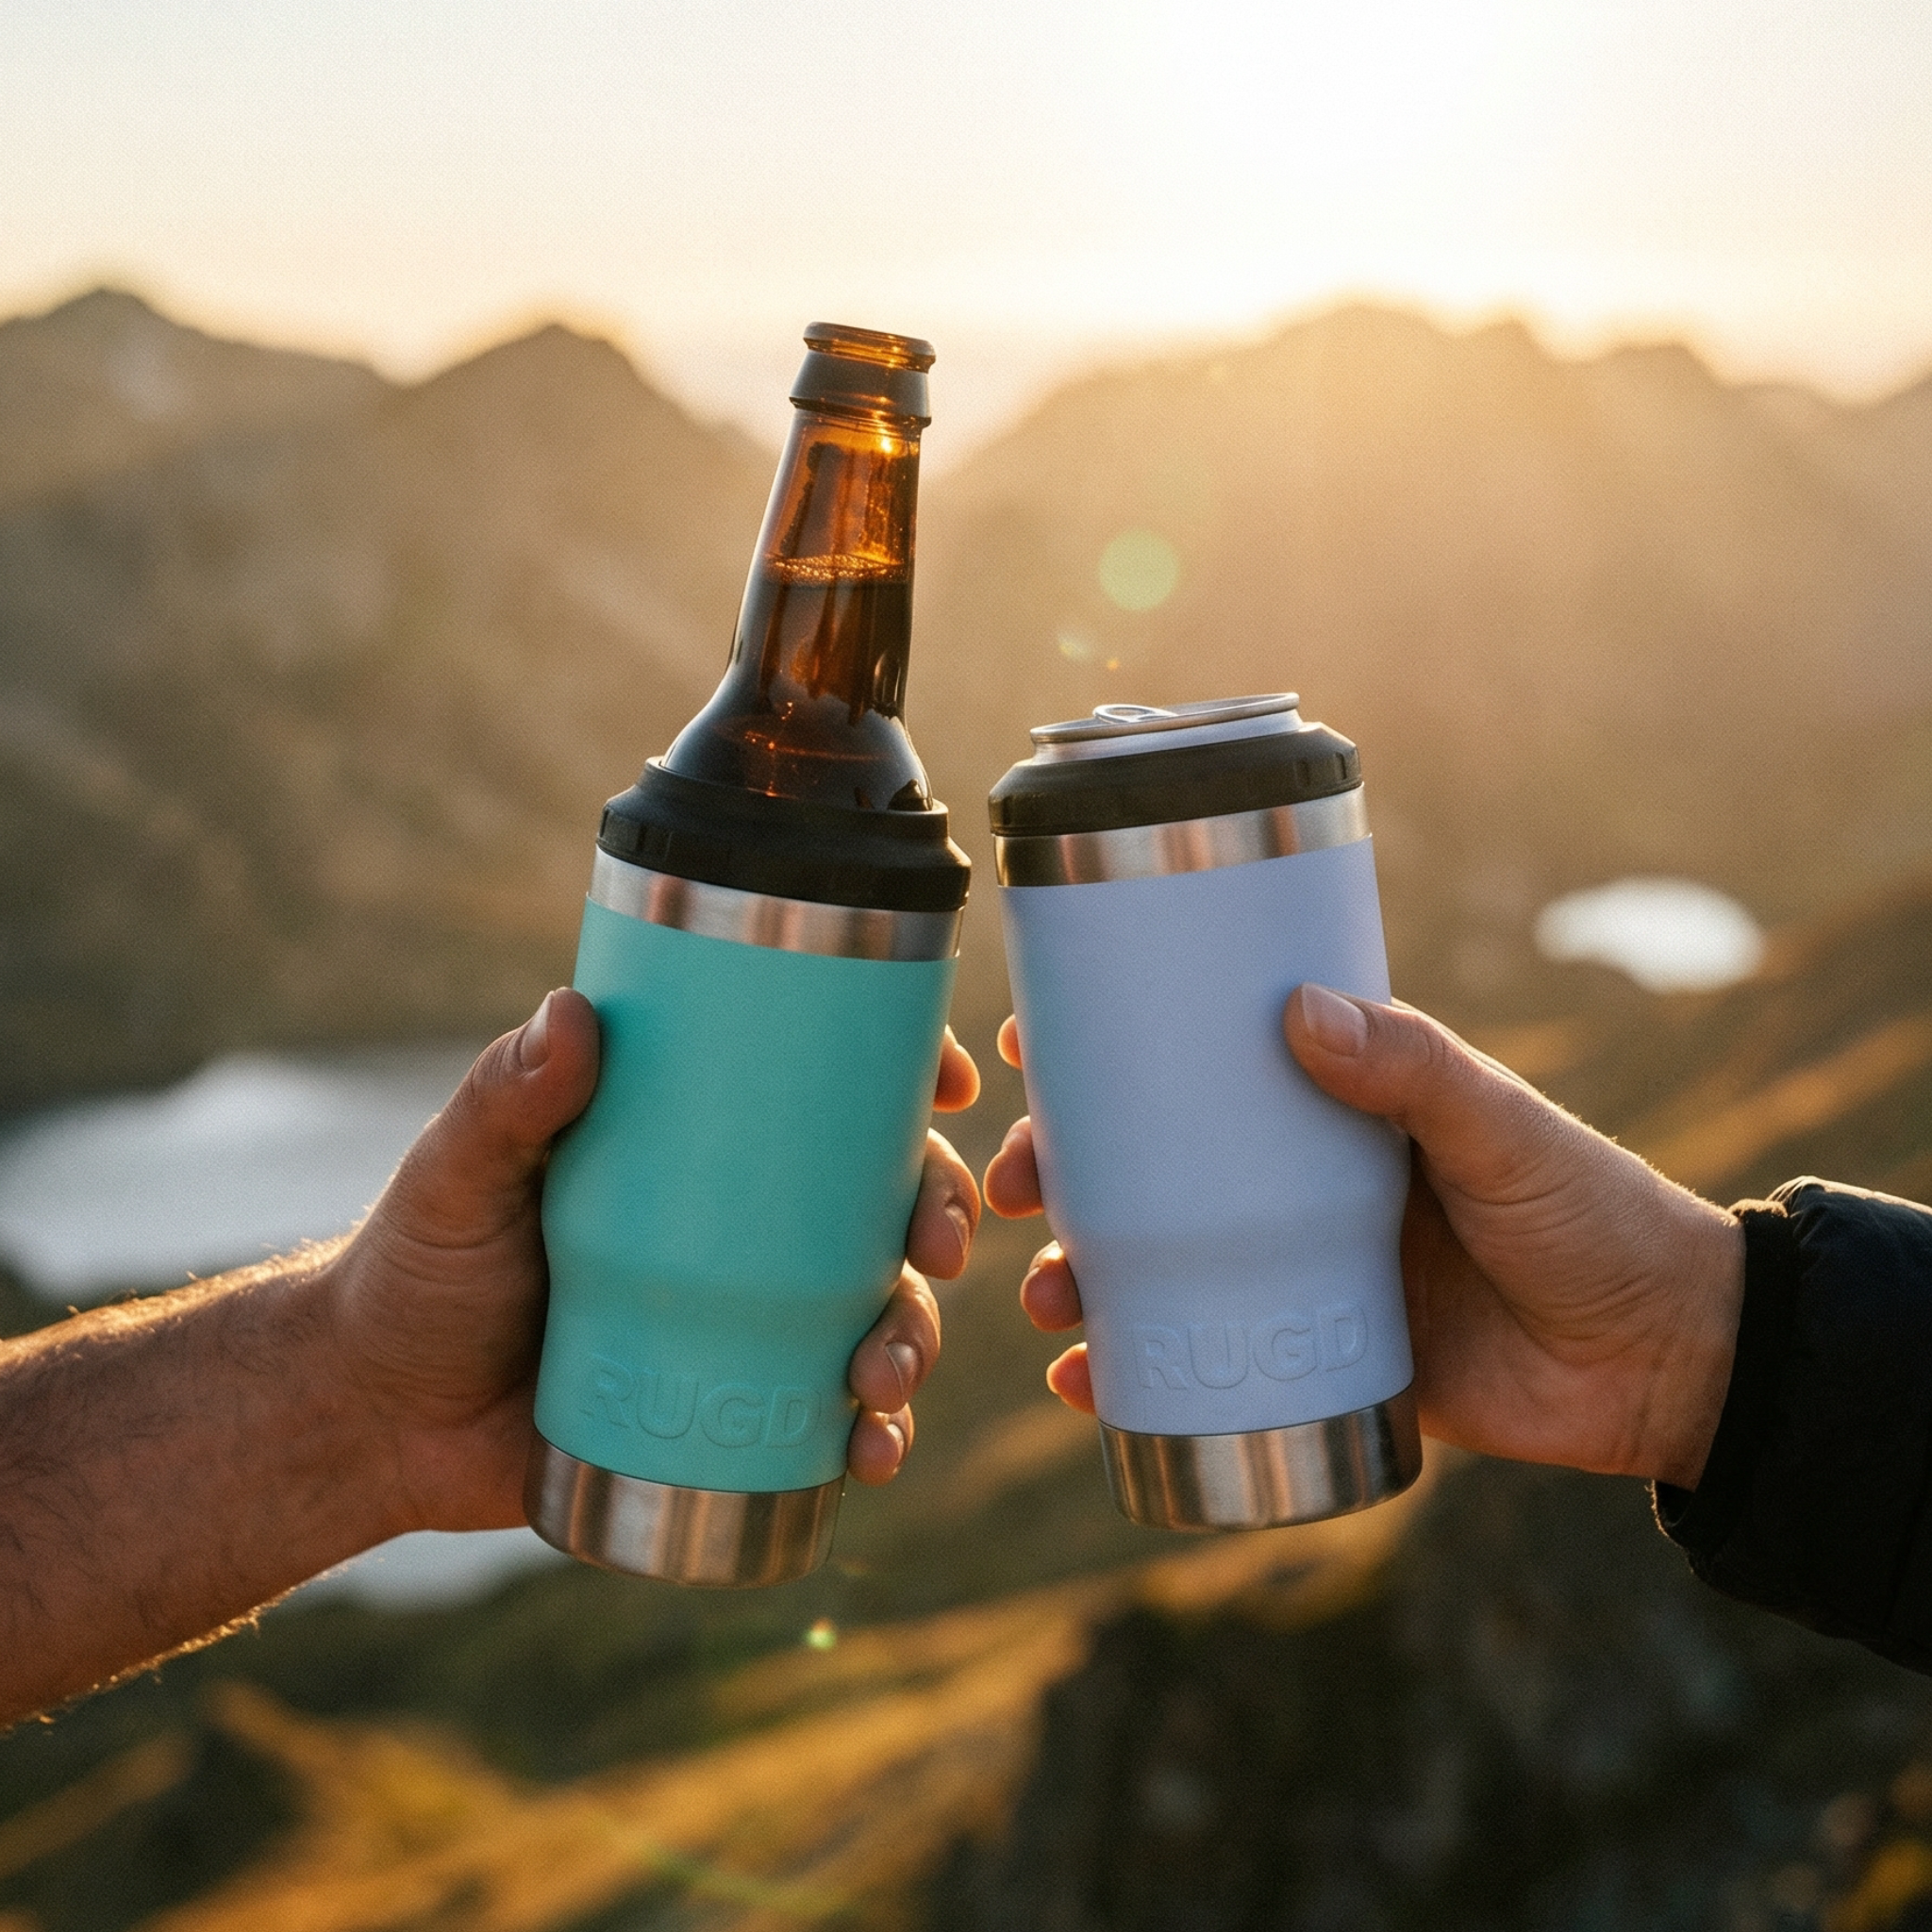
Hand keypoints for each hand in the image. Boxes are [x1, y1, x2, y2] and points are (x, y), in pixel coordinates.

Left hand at [331, 990, 981, 1531]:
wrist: (375, 1420)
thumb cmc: (415, 1271)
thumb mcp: (460, 1175)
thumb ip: (506, 1101)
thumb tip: (574, 1012)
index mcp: (699, 1147)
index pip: (825, 1093)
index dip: (907, 1077)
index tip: (951, 1080)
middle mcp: (744, 1227)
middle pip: (881, 1201)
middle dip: (938, 1215)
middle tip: (935, 1244)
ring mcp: (747, 1324)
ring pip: (877, 1311)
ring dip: (915, 1337)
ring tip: (885, 1377)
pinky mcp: (737, 1414)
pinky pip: (833, 1420)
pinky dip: (872, 1436)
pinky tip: (870, 1453)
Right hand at [984, 991, 1741, 1489]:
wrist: (1665, 1366)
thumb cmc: (1594, 1218)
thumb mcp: (1503, 1131)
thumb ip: (1415, 1071)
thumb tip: (1294, 1010)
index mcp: (1332, 1110)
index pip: (1197, 1064)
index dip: (1105, 1054)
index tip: (1026, 1047)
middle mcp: (1296, 1186)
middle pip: (1146, 1170)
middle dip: (1060, 1177)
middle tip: (1007, 1191)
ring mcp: (1299, 1278)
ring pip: (1156, 1269)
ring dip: (1080, 1276)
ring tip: (1048, 1298)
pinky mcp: (1314, 1363)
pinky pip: (1201, 1367)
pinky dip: (1132, 1377)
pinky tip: (1084, 1385)